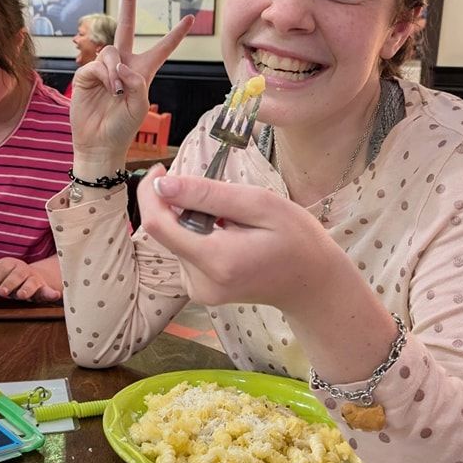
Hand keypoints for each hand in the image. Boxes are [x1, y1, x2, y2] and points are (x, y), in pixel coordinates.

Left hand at [0, 256, 62, 301]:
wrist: (31, 278)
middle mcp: (24, 271)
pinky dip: (52, 294)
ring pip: (31, 283)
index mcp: (12, 264)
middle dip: (9, 283)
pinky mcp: (44, 290)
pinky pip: (48, 292)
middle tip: (2, 292)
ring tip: (22, 295)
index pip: (3, 267)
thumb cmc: (10, 277)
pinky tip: (56, 295)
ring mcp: (34, 280)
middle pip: (17, 274)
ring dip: (27, 289)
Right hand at [70, 0, 193, 159]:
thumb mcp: (140, 105)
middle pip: (127, 29)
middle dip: (128, 6)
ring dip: (116, 70)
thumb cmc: (123, 128)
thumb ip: (136, 82)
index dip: (175, 35)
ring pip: (112, 50)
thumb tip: (120, 63)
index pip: (161, 49)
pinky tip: (107, 89)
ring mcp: (104, 69)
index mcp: (143, 72)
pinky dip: (105, 75)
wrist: (99, 143)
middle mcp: (123, 66)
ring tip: (115, 92)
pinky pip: (98, 63)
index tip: (189, 19)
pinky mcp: (87, 74)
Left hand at [135, 165, 334, 309]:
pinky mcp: (200, 291)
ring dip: (195, 222)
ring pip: (177, 241)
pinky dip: (200, 238)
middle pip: (167, 232)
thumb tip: (163, 186)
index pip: (158, 226)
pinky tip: (230, 239)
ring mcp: (199, 291)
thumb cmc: (295, 238)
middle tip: (225, 201)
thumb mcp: (259, 204)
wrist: (312, 283)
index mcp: (216, 260)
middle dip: (184, 207)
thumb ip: (208, 194)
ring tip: (235, 224)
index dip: (151, 194)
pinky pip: (186, 253)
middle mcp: (201, 283)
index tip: (161, 170)